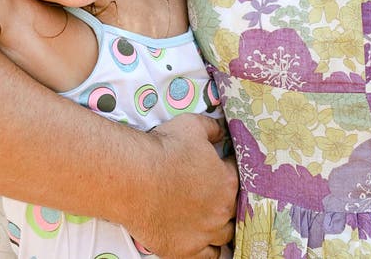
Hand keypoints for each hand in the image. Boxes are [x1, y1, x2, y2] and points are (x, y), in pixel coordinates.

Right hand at [127, 114, 237, 257]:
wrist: (134, 177)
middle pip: (233, 208)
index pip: (236, 175)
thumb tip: (221, 131)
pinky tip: (206, 243)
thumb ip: (212, 128)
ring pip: (225, 235)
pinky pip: (209, 257)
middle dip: (224, 199)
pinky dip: (210, 250)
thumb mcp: (192, 126)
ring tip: (211, 219)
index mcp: (226, 181)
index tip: (218, 167)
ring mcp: (205, 233)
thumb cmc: (163, 150)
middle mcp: (221, 211)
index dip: (226, 169)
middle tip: (211, 193)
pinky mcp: (186, 250)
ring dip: (221, 226)